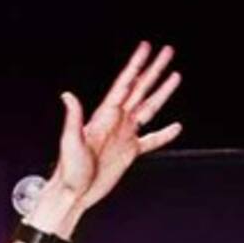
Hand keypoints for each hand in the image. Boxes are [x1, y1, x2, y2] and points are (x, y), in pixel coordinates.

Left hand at [52, 41, 182, 214]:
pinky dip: (164, 134)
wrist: (72, 194)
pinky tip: (176, 127)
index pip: (124, 84)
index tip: (146, 47)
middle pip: (139, 90)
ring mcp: (123, 136)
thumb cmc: (68, 171)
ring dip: (161, 92)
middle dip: (153, 70)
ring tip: (175, 76)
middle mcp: (116, 122)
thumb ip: (73, 118)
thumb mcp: (70, 142)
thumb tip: (68, 96)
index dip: (135, 65)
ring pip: (148, 109)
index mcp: (104, 116)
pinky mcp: (129, 152)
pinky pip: (151, 140)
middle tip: (167, 51)